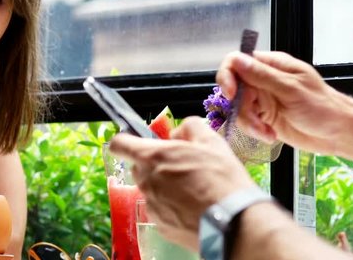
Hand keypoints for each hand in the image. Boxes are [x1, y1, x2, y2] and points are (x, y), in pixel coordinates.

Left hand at [109, 117, 254, 249]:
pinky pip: (159, 210)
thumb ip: (189, 127)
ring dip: (163, 186)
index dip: (126, 140)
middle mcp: (146, 181)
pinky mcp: (160, 225)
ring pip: (149, 189)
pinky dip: (171, 207)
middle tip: (180, 166)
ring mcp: (151, 206)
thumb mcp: (211, 141)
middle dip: (153, 164)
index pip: (119, 144)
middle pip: (137, 167)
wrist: (233, 222)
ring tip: (191, 189)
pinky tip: (193, 207)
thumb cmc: (222, 179)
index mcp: (152, 157)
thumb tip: (177, 133)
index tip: (137, 141)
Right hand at [216, 51, 352, 162]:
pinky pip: (247, 122)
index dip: (228, 76)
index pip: (236, 61)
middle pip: (233, 88)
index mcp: (271, 65)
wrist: (338, 134)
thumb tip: (236, 60)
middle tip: (256, 121)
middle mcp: (263, 80)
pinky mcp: (263, 117)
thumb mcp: (290, 89)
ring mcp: (262, 99)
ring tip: (267, 133)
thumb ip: (261, 75)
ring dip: (249, 123)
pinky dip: (255, 131)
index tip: (230, 94)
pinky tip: (270, 135)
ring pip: (238, 108)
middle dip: (241, 107)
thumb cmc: (322, 107)